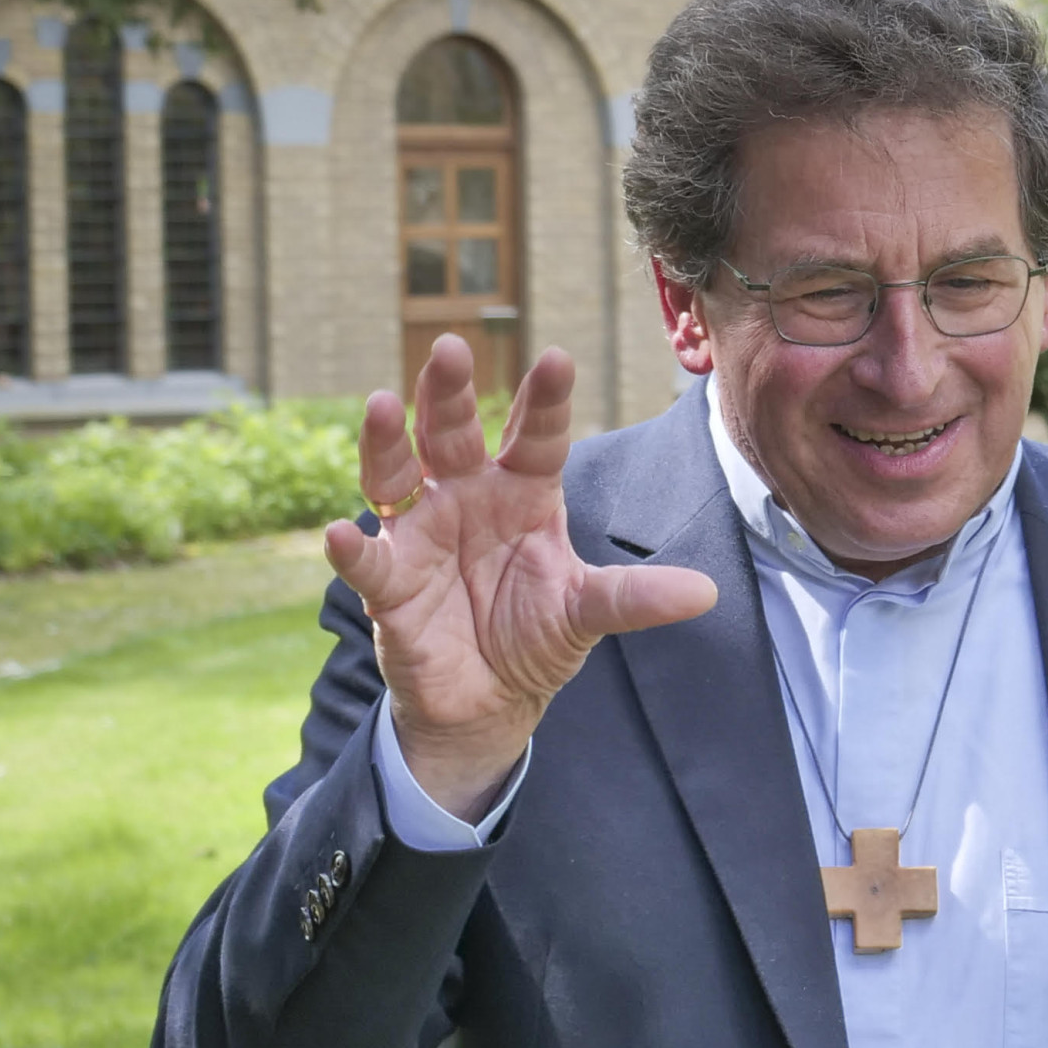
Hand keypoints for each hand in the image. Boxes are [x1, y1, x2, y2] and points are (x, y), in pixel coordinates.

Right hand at [325, 338, 716, 817]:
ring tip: (381, 405)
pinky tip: (341, 532)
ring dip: (386, 442)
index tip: (557, 358)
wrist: (489, 701)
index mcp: (523, 493)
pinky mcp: (390, 583)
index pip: (535, 436)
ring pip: (397, 475)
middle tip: (449, 347)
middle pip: (453, 434)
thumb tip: (705, 593)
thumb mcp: (588, 614)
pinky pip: (368, 560)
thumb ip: (635, 598)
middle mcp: (467, 498)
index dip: (544, 401)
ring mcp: (422, 534)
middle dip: (450, 392)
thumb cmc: (535, 635)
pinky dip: (353, 548)